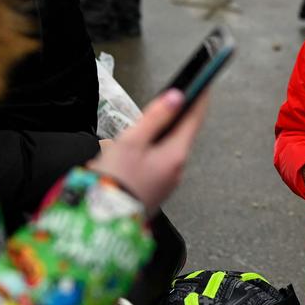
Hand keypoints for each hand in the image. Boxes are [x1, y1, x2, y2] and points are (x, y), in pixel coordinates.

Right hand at [88, 89, 208, 210]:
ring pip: (166, 149)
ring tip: (141, 128)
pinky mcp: (155, 190)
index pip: (194, 119)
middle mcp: (177, 170)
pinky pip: (156, 163)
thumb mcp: (132, 142)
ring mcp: (167, 182)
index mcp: (175, 155)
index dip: (199, 98)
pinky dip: (149, 151)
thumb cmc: (115, 182)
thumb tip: (176, 97)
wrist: (101, 222)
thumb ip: (155, 117)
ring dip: (158, 135)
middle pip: (180, 134)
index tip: (204, 81)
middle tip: (169, 99)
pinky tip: (132, 152)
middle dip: (174, 117)